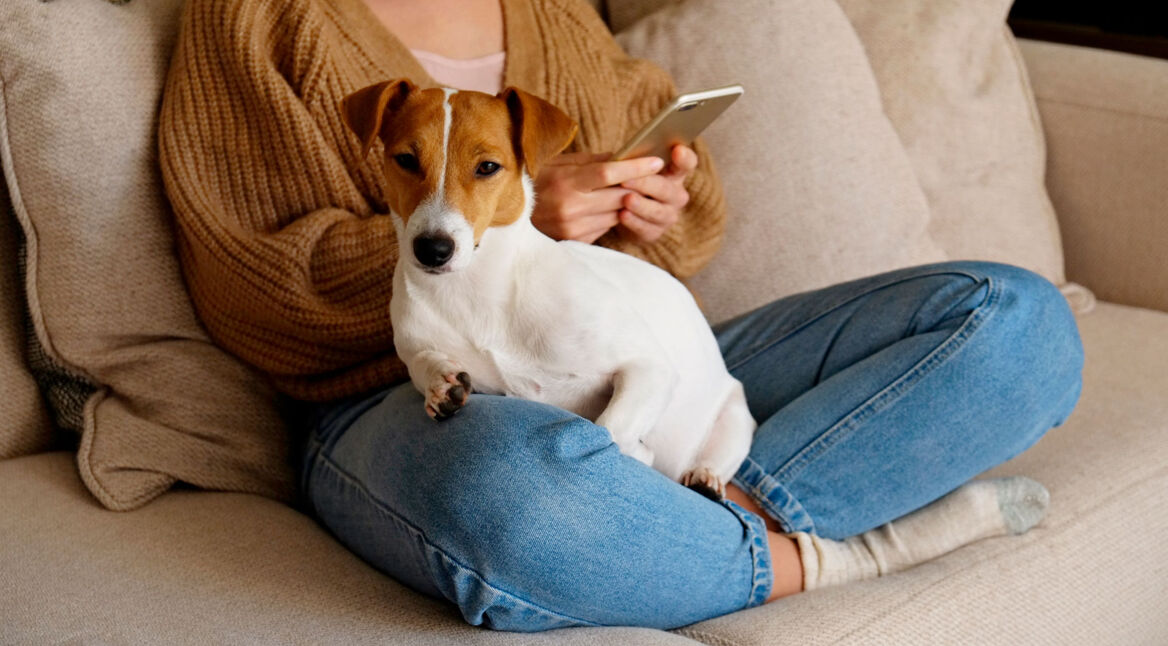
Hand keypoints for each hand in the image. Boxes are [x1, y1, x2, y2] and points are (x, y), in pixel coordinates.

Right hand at [532, 152, 665, 242]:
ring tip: (633, 190)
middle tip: (654, 176)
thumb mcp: (558, 164)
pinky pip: (605, 226)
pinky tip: (608, 207)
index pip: (609, 173)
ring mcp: (574, 227)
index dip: (636, 167)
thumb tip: (623, 156)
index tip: (657, 162)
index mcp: (566, 182)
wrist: (509, 214)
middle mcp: (571, 207)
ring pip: (617, 213)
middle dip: (638, 186)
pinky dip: (611, 216)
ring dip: (627, 203)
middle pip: (619, 195)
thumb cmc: (535, 181)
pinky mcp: (576, 240)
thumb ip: (592, 161)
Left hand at [616, 144, 696, 244]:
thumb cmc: (631, 183)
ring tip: (626, 199)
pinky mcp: (655, 232)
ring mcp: (668, 215)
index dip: (684, 158)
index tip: (677, 150)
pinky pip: (645, 228)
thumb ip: (635, 162)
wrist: (623, 213)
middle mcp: (676, 195)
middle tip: (626, 179)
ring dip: (641, 205)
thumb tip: (623, 155)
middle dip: (646, 183)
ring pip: (657, 211)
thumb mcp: (634, 170)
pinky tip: (622, 215)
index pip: (687, 163)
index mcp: (674, 173)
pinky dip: (633, 221)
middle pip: (666, 189)